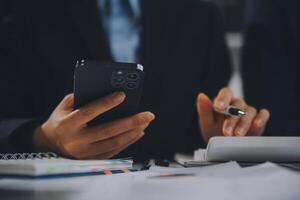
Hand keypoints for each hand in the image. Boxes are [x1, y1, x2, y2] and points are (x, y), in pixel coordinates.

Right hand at [33, 92, 154, 158]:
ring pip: (113, 143)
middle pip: (108, 130)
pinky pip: (113, 152)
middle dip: (130, 122)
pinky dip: (127, 142)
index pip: (89, 112)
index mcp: (67, 124)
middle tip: (148, 115)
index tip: (123, 94)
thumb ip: (82, 97)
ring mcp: (84, 153)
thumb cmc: (61, 119)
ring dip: (132, 133)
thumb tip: (108, 91)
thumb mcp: (65, 106)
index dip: (106, 103)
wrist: (48, 145)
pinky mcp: (91, 160)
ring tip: (145, 123)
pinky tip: (137, 133)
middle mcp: (76, 141)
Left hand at [196, 87, 269, 142]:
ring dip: (244, 123)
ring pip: (250, 111)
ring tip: (237, 135)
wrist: (224, 147)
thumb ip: (204, 110)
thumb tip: (201, 95)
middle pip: (238, 105)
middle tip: (226, 132)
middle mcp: (237, 104)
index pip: (226, 93)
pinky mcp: (258, 121)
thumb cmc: (214, 132)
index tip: (219, 107)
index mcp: (224, 101)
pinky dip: (261, 118)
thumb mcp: (206, 122)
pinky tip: (256, 124)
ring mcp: (248, 112)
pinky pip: (263, 115)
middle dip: (232, 119)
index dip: (223, 98)